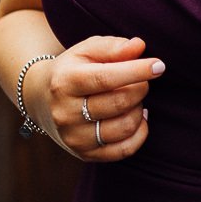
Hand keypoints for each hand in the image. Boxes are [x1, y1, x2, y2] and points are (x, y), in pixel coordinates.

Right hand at [34, 35, 162, 161]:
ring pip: (124, 127)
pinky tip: (137, 117)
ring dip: (138, 109)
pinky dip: (140, 132)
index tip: (158, 66)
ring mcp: (74, 137)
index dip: (136, 71)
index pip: (105, 78)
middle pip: (119, 103)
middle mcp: (65, 113)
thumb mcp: (87, 50)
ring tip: (133, 99)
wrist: (41, 99)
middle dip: (140, 88)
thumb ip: (113, 46)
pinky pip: (124, 150)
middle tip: (140, 81)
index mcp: (65, 82)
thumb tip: (139, 46)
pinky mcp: (84, 154)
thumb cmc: (73, 69)